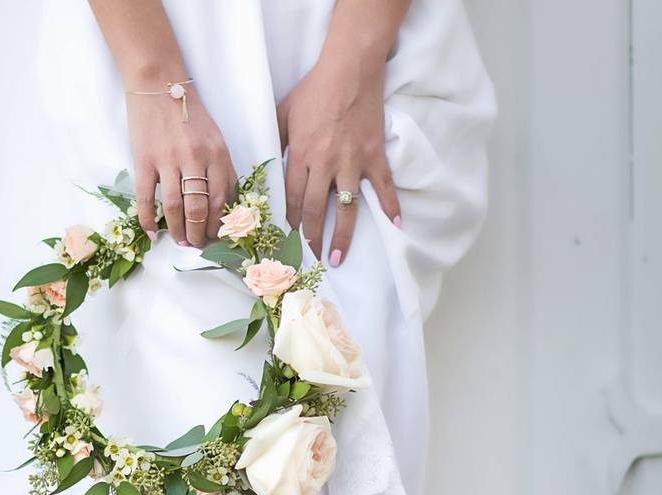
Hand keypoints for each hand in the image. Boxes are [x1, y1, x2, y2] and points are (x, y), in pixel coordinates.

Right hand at [127, 85, 236, 246]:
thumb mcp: (216, 138)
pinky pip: (145, 197)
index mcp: (217, 154)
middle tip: (196, 244)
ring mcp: (168, 160)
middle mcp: (195, 159)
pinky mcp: (144, 160)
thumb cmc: (190, 113)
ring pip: (175, 207)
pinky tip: (151, 231)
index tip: (216, 236)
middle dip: (199, 233)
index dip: (219, 224)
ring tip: (179, 241)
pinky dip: (148, 218)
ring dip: (177, 230)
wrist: (159, 83)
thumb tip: (224, 203)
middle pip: (199, 208)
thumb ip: (222, 168)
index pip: (222, 199)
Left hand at [278, 54, 401, 265]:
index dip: (291, 221)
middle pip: (316, 209)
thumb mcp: (283, 114)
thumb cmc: (313, 90)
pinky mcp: (375, 155)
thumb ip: (275, 141)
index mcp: (302, 154)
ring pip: (347, 207)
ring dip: (343, 236)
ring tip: (338, 257)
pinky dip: (391, 206)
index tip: (289, 238)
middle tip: (311, 257)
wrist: (350, 69)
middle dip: (312, 237)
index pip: (293, 197)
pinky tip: (395, 226)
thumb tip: (265, 164)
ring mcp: (353, 161)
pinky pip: (384, 186)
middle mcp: (326, 163)